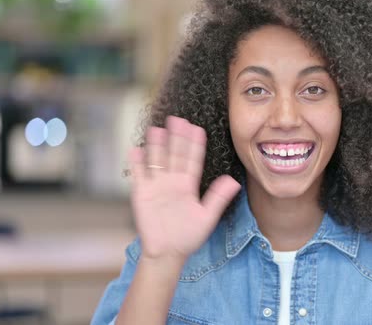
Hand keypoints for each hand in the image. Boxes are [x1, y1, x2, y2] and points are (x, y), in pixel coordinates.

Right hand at [128, 116, 240, 261]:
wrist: (167, 253)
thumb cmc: (188, 237)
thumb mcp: (207, 216)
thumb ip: (218, 198)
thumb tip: (234, 181)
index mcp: (188, 185)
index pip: (192, 160)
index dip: (194, 145)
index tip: (197, 129)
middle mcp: (172, 182)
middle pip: (174, 155)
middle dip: (176, 137)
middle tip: (178, 119)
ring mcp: (156, 186)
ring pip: (157, 160)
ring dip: (157, 145)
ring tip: (158, 128)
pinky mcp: (142, 194)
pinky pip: (139, 175)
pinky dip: (137, 163)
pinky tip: (137, 149)